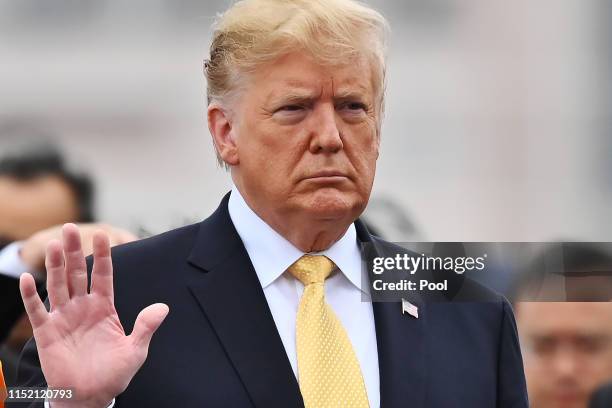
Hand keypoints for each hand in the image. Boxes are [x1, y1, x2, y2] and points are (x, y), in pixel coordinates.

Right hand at [19, 224, 168, 407]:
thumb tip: (163, 307)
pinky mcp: (47, 332)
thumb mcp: (135, 350)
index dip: (103, 255)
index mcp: (104, 307)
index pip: (103, 275)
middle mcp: (83, 307)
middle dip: (75, 251)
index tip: (102, 233)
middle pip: (77, 273)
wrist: (90, 396)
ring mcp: (64, 318)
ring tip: (55, 244)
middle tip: (70, 227)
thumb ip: (146, 327)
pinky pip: (37, 311)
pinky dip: (32, 295)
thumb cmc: (114, 374)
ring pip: (58, 285)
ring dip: (55, 265)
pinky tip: (29, 278)